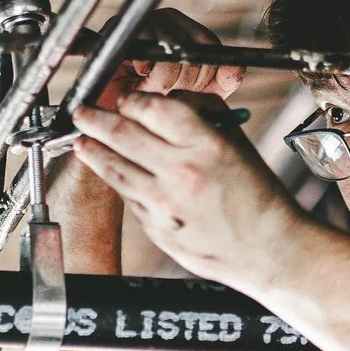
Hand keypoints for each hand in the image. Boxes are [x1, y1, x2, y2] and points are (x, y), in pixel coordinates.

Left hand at [72, 89, 304, 290]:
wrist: (267, 251)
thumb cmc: (257, 196)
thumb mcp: (237, 144)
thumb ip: (202, 114)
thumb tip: (164, 100)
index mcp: (207, 145)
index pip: (152, 108)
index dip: (131, 100)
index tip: (125, 99)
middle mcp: (183, 173)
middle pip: (122, 134)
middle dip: (95, 119)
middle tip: (82, 113)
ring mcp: (166, 204)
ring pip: (114, 169)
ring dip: (92, 151)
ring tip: (82, 142)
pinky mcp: (157, 228)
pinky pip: (129, 198)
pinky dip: (118, 182)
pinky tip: (114, 174)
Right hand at [100, 7, 242, 107]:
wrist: (121, 114)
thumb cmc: (160, 100)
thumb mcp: (203, 94)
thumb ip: (225, 79)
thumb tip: (237, 68)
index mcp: (186, 27)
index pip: (207, 43)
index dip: (204, 72)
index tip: (193, 90)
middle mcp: (164, 18)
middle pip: (188, 48)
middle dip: (181, 81)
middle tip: (168, 92)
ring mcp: (139, 23)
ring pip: (167, 51)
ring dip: (163, 79)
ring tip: (151, 87)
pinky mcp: (114, 34)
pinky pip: (141, 51)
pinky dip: (144, 72)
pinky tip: (137, 79)